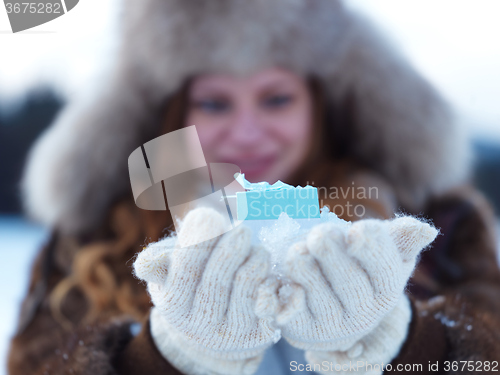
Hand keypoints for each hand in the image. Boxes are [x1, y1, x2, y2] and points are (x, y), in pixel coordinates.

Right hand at [134, 207, 279, 374]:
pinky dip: (272, 281)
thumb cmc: (192, 283)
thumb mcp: (170, 271)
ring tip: (255, 249)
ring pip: (247, 286)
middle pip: (217, 281)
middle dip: (230, 249)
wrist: (218, 324)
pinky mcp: (261, 334)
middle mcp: (201, 326)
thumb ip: (159, 262)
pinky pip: (272, 303)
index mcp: (174, 307)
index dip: (197, 241)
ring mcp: (232, 333)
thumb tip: (147, 264)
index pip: (185, 271)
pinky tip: (266, 268)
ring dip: (254, 259)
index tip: (207, 215)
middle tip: (241, 230)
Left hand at [277, 216, 436, 366]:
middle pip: (350, 283)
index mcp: (385, 291)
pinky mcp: (301, 330)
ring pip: (318, 295)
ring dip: (304, 266)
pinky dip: (285, 294)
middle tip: (320, 234)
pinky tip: (280, 279)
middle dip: (332, 252)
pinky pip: (292, 313)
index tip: (357, 231)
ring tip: (298, 250)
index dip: (373, 249)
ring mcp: (331, 326)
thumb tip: (426, 231)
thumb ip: (399, 238)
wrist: (326, 303)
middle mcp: (362, 315)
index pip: (385, 271)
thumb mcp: (379, 250)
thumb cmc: (354, 267)